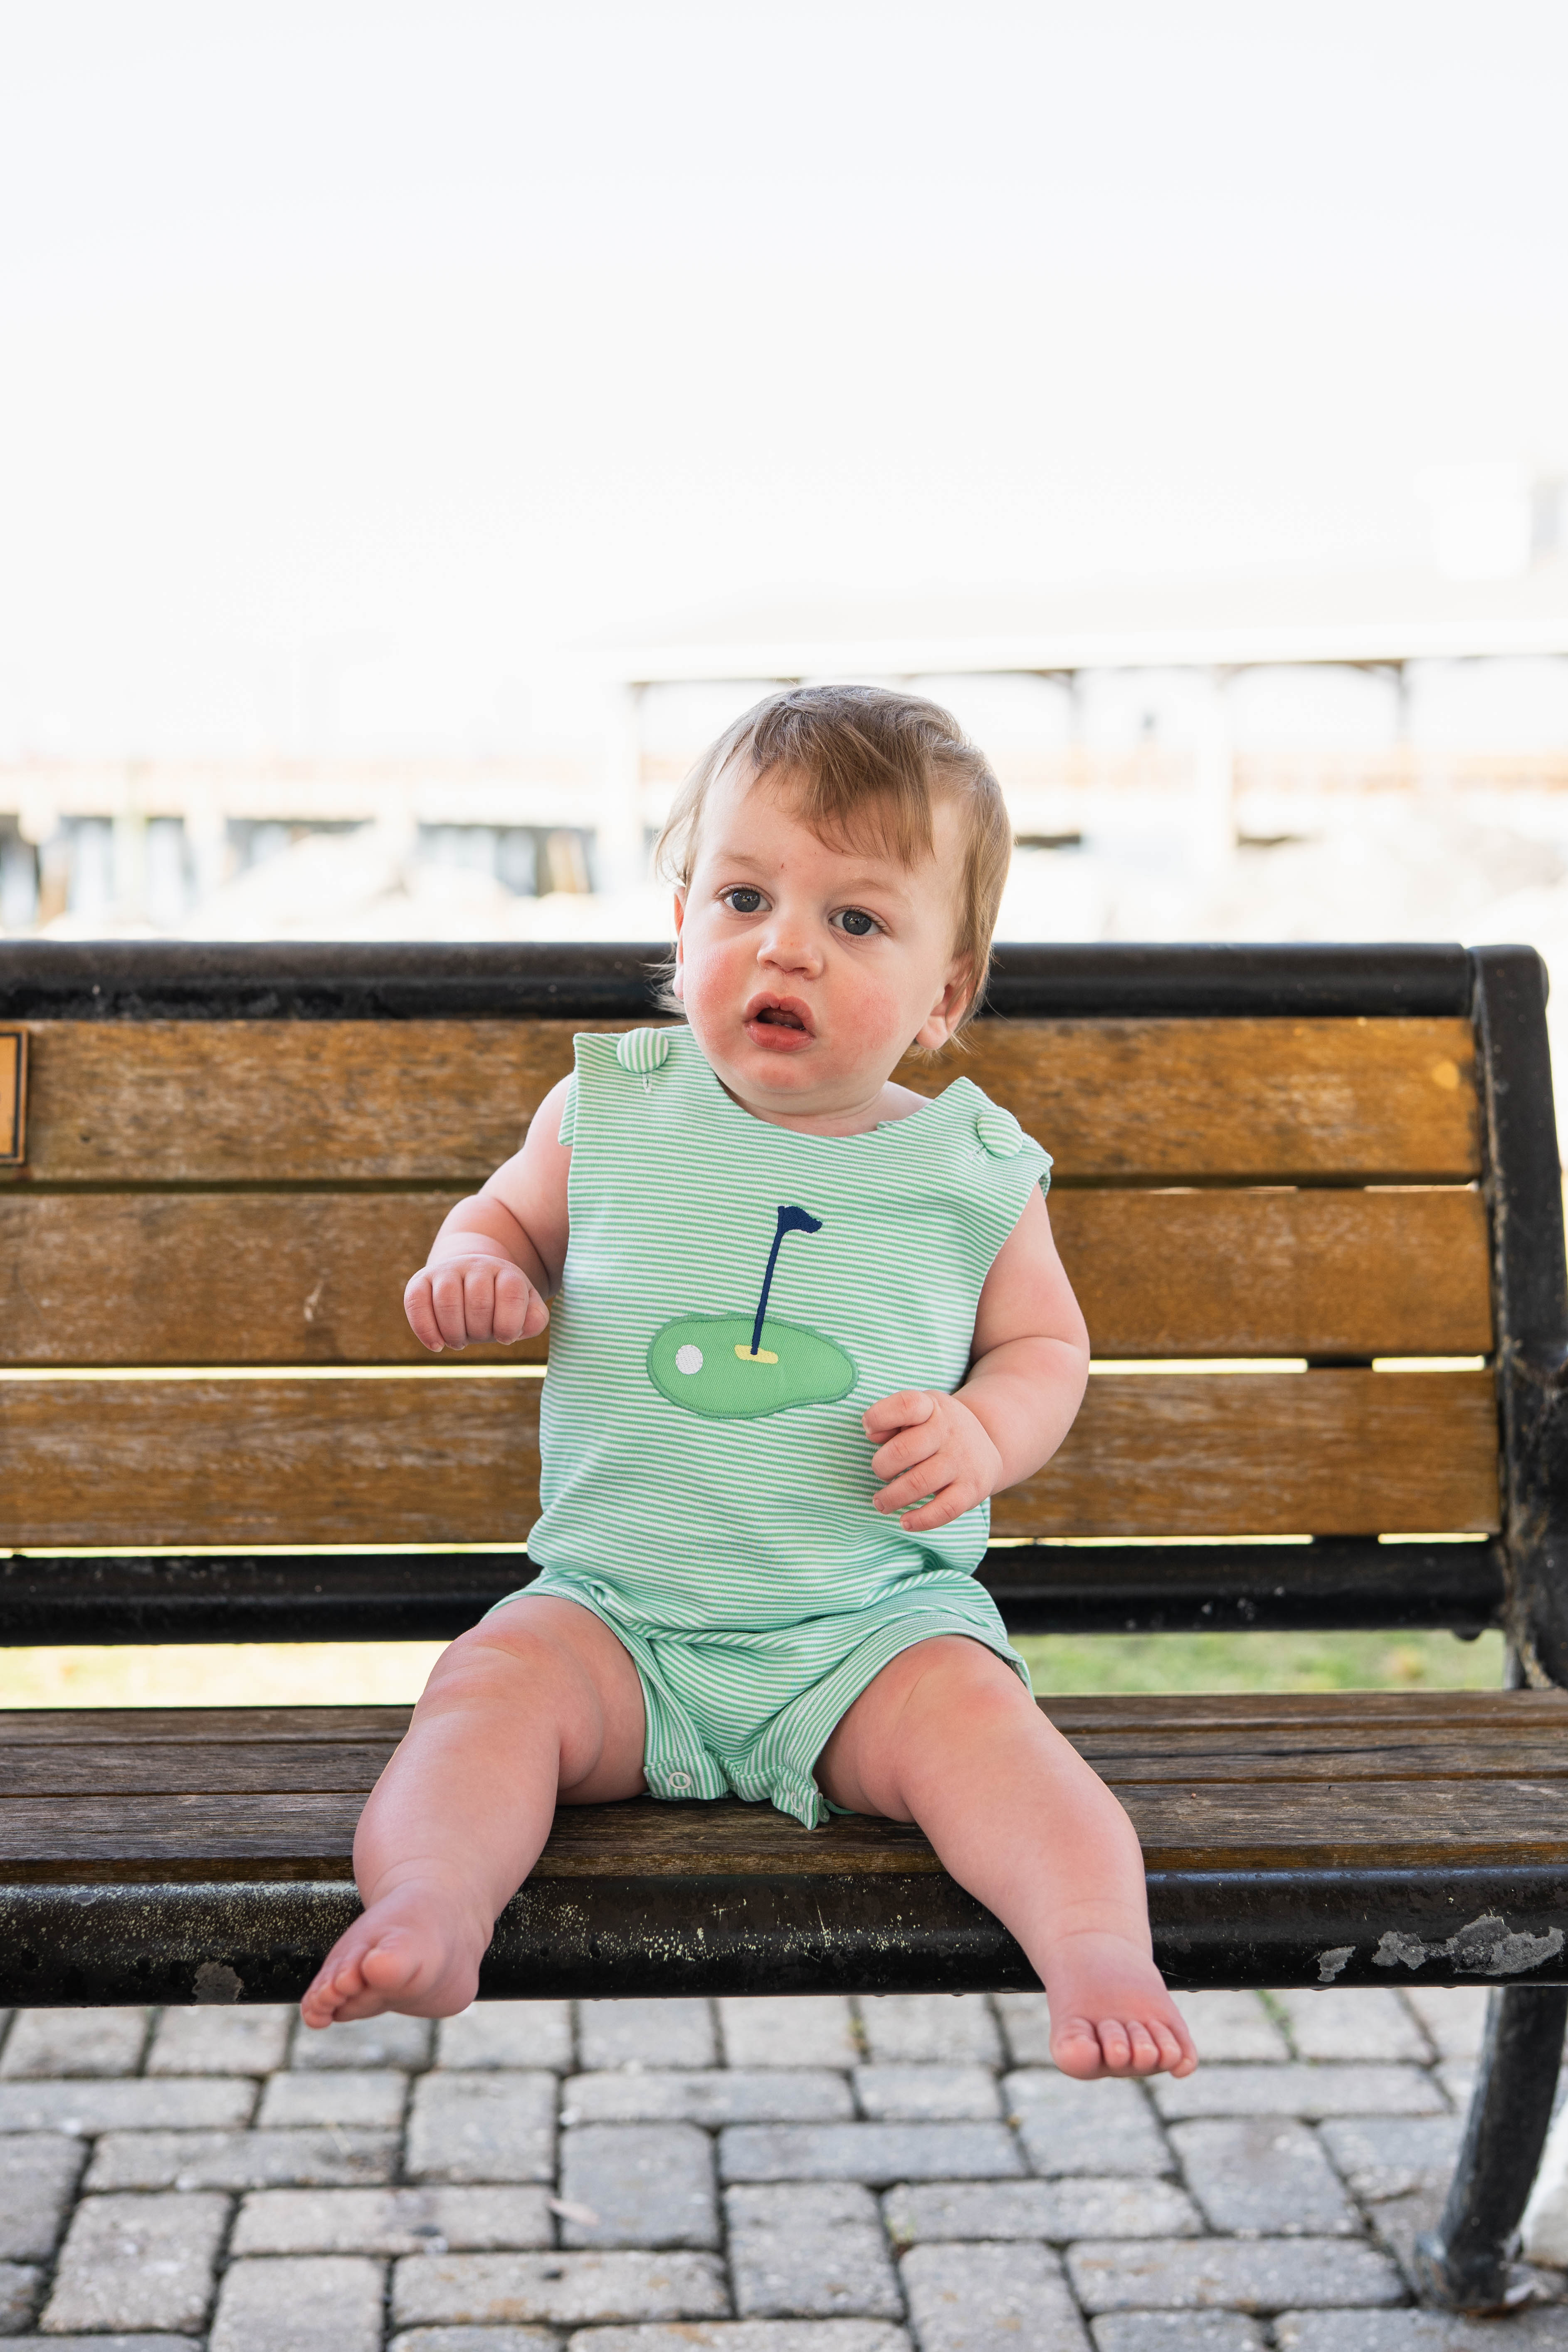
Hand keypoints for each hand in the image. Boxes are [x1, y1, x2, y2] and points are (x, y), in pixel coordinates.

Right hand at [404, 1252, 548, 1350]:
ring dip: (454, 1334)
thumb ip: (534, 1319)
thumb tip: (519, 1331)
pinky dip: (425, 1330)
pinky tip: (437, 1346)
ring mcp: (446, 1270)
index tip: (505, 1338)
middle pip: (478, 1303)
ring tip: (459, 1342)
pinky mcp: (420, 1280)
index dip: (509, 1324)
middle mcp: (476, 1265)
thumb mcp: (525, 1306)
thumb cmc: (500, 1301)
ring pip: (447, 1301)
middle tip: (479, 1338)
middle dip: (480, 1332)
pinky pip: (416, 1302)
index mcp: (506, 1272)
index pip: (511, 1294)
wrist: (470, 1274)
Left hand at [862, 1388, 1002, 1531]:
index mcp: (931, 1407)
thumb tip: (872, 1433)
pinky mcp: (972, 1489)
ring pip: (918, 1483)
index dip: (879, 1417)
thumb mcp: (918, 1413)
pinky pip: (944, 1509)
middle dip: (881, 1467)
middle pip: (903, 1450)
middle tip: (881, 1474)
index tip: (869, 1429)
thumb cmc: (936, 1429)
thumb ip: (891, 1418)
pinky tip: (905, 1521)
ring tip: (881, 1502)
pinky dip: (920, 1520)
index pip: (906, 1405)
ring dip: (891, 1498)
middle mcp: (949, 1430)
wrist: (987, 1445)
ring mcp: (962, 1460)